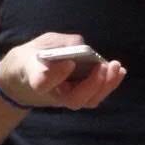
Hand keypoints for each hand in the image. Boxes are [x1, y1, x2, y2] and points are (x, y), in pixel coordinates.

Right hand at [0, 32, 125, 109]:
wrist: (25, 75)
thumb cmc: (34, 57)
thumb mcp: (40, 44)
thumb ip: (59, 43)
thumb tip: (80, 45)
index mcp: (34, 78)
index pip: (42, 83)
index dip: (56, 75)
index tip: (68, 63)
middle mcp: (52, 94)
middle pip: (73, 99)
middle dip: (91, 84)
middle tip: (102, 65)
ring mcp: (67, 99)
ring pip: (87, 101)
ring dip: (105, 85)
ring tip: (115, 66)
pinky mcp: (78, 97)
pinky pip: (95, 97)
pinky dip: (109, 85)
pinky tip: (119, 71)